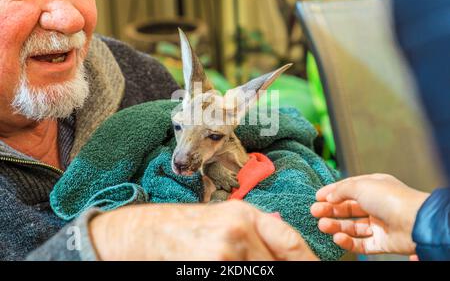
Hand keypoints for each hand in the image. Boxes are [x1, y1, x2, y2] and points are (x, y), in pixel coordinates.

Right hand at [90, 200, 318, 260]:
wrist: (146, 233)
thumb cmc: (188, 228)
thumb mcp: (225, 221)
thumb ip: (256, 235)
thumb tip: (284, 256)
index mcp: (246, 214)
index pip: (290, 241)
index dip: (308, 261)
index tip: (317, 270)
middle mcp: (239, 230)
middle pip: (278, 264)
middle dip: (284, 273)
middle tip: (272, 270)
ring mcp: (225, 250)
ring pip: (261, 272)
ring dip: (254, 274)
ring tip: (239, 265)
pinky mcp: (211, 265)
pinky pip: (239, 277)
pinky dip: (240, 277)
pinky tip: (226, 267)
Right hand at [310, 174, 429, 254]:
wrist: (414, 222)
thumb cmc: (391, 199)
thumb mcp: (360, 185)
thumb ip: (341, 190)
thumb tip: (329, 196)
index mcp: (374, 187)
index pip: (348, 189)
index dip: (332, 192)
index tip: (317, 197)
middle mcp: (376, 205)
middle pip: (348, 208)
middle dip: (330, 210)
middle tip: (314, 211)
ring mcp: (379, 224)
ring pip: (352, 226)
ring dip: (335, 226)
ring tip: (322, 225)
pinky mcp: (381, 242)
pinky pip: (360, 243)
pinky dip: (347, 241)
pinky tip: (337, 237)